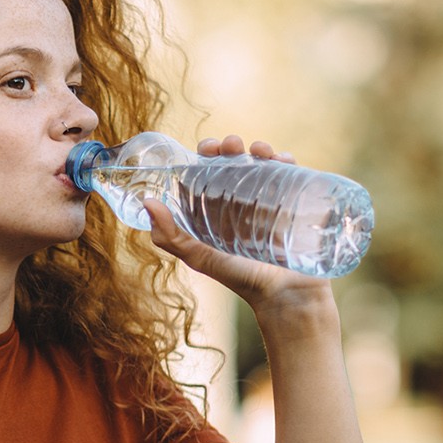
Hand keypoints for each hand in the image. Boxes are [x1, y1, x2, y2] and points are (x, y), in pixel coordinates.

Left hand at [143, 134, 335, 327]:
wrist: (285, 296)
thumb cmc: (241, 278)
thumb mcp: (200, 257)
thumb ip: (170, 237)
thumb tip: (148, 202)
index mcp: (216, 208)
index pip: (208, 171)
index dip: (205, 154)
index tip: (206, 149)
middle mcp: (241, 200)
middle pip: (234, 162)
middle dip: (230, 146)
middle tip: (229, 146)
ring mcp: (269, 199)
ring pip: (262, 162)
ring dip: (258, 148)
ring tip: (257, 150)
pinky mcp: (294, 202)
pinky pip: (291, 174)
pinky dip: (285, 160)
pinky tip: (281, 160)